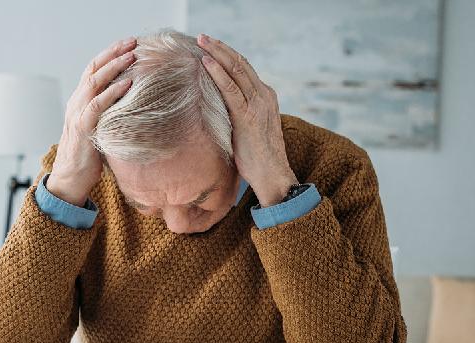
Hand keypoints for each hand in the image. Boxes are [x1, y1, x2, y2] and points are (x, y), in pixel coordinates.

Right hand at [47, 37, 137, 205]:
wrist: (70, 180)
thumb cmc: (88, 156)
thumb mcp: (99, 128)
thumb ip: (110, 114)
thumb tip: (134, 106)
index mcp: (79, 101)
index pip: (93, 69)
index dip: (110, 54)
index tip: (129, 44)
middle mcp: (76, 103)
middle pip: (93, 69)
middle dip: (114, 53)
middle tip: (133, 42)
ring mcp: (77, 114)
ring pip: (94, 82)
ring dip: (114, 67)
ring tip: (132, 56)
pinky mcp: (83, 128)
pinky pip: (97, 105)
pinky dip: (112, 92)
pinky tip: (127, 84)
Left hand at [197, 33, 297, 206]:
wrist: (272, 174)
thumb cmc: (257, 157)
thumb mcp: (248, 129)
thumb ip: (238, 114)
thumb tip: (217, 109)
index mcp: (265, 97)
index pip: (244, 69)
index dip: (227, 56)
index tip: (211, 47)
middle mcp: (264, 95)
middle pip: (240, 63)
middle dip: (220, 48)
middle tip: (202, 37)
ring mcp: (257, 104)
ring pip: (236, 70)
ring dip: (217, 53)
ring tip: (201, 42)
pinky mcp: (247, 116)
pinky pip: (231, 89)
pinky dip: (218, 74)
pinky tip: (206, 63)